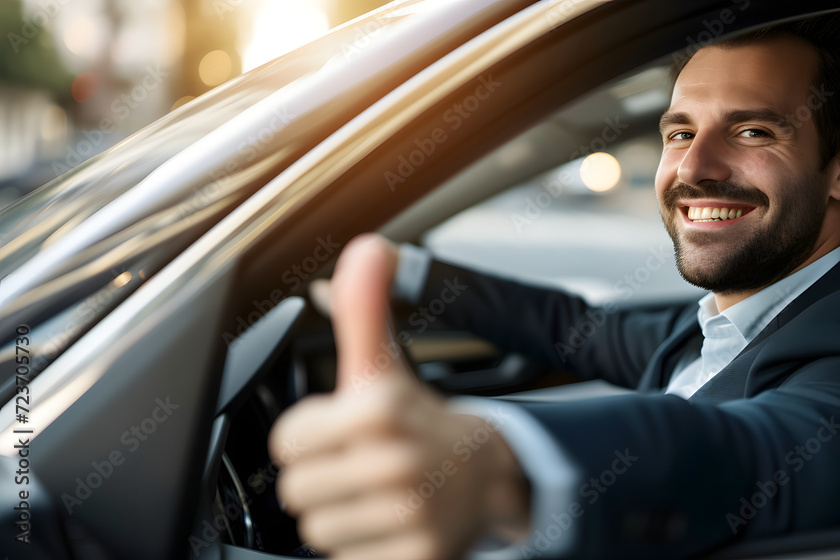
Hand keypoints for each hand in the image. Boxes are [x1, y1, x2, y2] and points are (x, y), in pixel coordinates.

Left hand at [268, 233, 530, 559]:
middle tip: (359, 462)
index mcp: (378, 411)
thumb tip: (367, 247)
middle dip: (323, 475)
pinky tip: (388, 522)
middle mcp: (395, 466)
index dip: (310, 433)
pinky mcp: (417, 556)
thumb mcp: (387, 363)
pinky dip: (363, 547)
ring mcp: (409, 516)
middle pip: (298, 489)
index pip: (287, 441)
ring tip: (374, 493)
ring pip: (318, 530)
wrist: (490, 475)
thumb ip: (363, 309)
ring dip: (340, 514)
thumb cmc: (422, 417)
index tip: (343, 429)